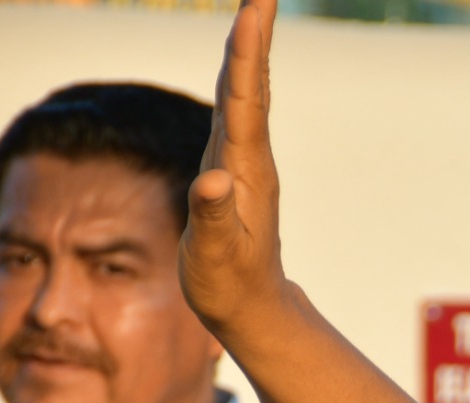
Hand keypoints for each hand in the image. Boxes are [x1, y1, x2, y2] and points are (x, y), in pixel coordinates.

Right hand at [181, 0, 289, 341]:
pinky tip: (238, 63)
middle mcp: (250, 158)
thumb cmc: (231, 284)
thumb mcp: (217, 255)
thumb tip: (214, 180)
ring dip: (248, 52)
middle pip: (252, 87)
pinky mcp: (235, 168)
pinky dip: (238, 79)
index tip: (255, 11)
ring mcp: (245, 162)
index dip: (249, 55)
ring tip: (253, 12)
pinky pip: (238, 112)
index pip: (247, 102)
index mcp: (246, 170)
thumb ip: (214, 216)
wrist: (253, 307)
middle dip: (254, 38)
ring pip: (247, 95)